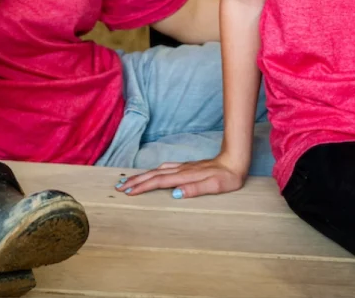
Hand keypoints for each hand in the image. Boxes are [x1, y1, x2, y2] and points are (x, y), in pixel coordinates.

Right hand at [114, 153, 245, 198]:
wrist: (235, 161)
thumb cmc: (227, 177)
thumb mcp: (215, 186)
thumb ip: (195, 189)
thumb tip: (175, 194)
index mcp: (185, 176)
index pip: (158, 182)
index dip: (142, 186)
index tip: (128, 191)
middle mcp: (181, 170)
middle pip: (153, 175)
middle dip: (136, 181)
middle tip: (119, 187)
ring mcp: (183, 167)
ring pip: (157, 170)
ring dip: (142, 176)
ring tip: (129, 181)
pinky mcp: (187, 167)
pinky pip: (164, 169)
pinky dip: (153, 172)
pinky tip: (152, 173)